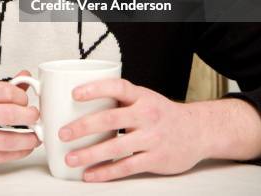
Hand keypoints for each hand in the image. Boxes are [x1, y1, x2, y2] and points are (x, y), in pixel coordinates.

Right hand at [0, 71, 40, 174]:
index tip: (27, 100)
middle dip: (31, 115)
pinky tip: (24, 147)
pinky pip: (1, 157)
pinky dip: (18, 152)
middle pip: (10, 114)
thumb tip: (26, 78)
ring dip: (29, 138)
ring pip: (8, 139)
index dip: (23, 96)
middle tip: (36, 116)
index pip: (6, 91)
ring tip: (36, 134)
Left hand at [58, 78, 204, 181]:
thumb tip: (83, 102)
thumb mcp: (145, 98)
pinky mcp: (155, 159)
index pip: (117, 87)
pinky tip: (90, 174)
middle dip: (83, 126)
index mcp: (142, 96)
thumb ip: (121, 99)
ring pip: (115, 147)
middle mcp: (147, 115)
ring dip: (90, 154)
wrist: (197, 131)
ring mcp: (151, 138)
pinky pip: (126, 167)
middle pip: (111, 119)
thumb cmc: (162, 113)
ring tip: (70, 158)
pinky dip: (106, 172)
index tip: (74, 93)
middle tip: (63, 133)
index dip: (96, 88)